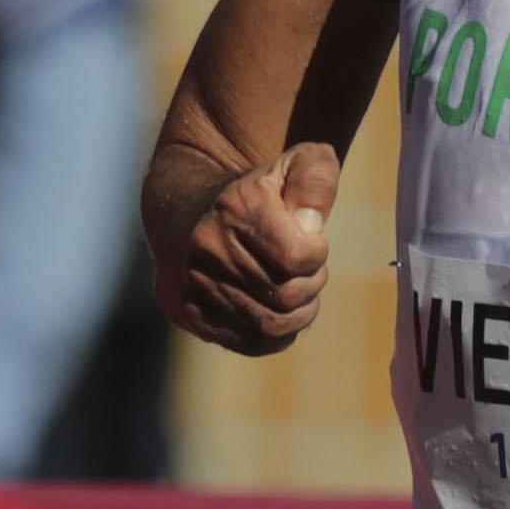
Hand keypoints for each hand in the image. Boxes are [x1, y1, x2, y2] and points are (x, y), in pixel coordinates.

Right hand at [161, 143, 340, 355]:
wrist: (199, 211)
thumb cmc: (263, 194)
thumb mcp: (297, 165)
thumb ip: (316, 178)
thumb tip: (310, 223)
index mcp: (235, 207)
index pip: (299, 257)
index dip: (318, 253)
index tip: (310, 240)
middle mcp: (207, 247)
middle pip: (287, 296)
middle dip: (311, 284)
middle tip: (306, 269)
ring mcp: (194, 283)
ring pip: (270, 325)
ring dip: (299, 313)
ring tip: (296, 290)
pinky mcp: (191, 313)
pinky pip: (251, 343)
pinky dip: (277, 334)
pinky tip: (278, 310)